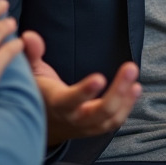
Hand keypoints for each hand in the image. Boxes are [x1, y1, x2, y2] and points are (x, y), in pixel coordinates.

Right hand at [21, 30, 140, 145]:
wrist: (40, 125)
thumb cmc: (37, 93)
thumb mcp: (30, 73)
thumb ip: (31, 54)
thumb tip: (29, 36)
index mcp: (56, 104)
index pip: (70, 100)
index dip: (84, 92)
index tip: (100, 78)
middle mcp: (72, 118)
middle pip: (98, 112)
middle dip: (117, 91)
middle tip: (131, 68)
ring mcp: (85, 126)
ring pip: (109, 119)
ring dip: (126, 100)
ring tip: (136, 82)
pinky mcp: (95, 128)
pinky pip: (113, 122)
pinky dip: (126, 107)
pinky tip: (135, 90)